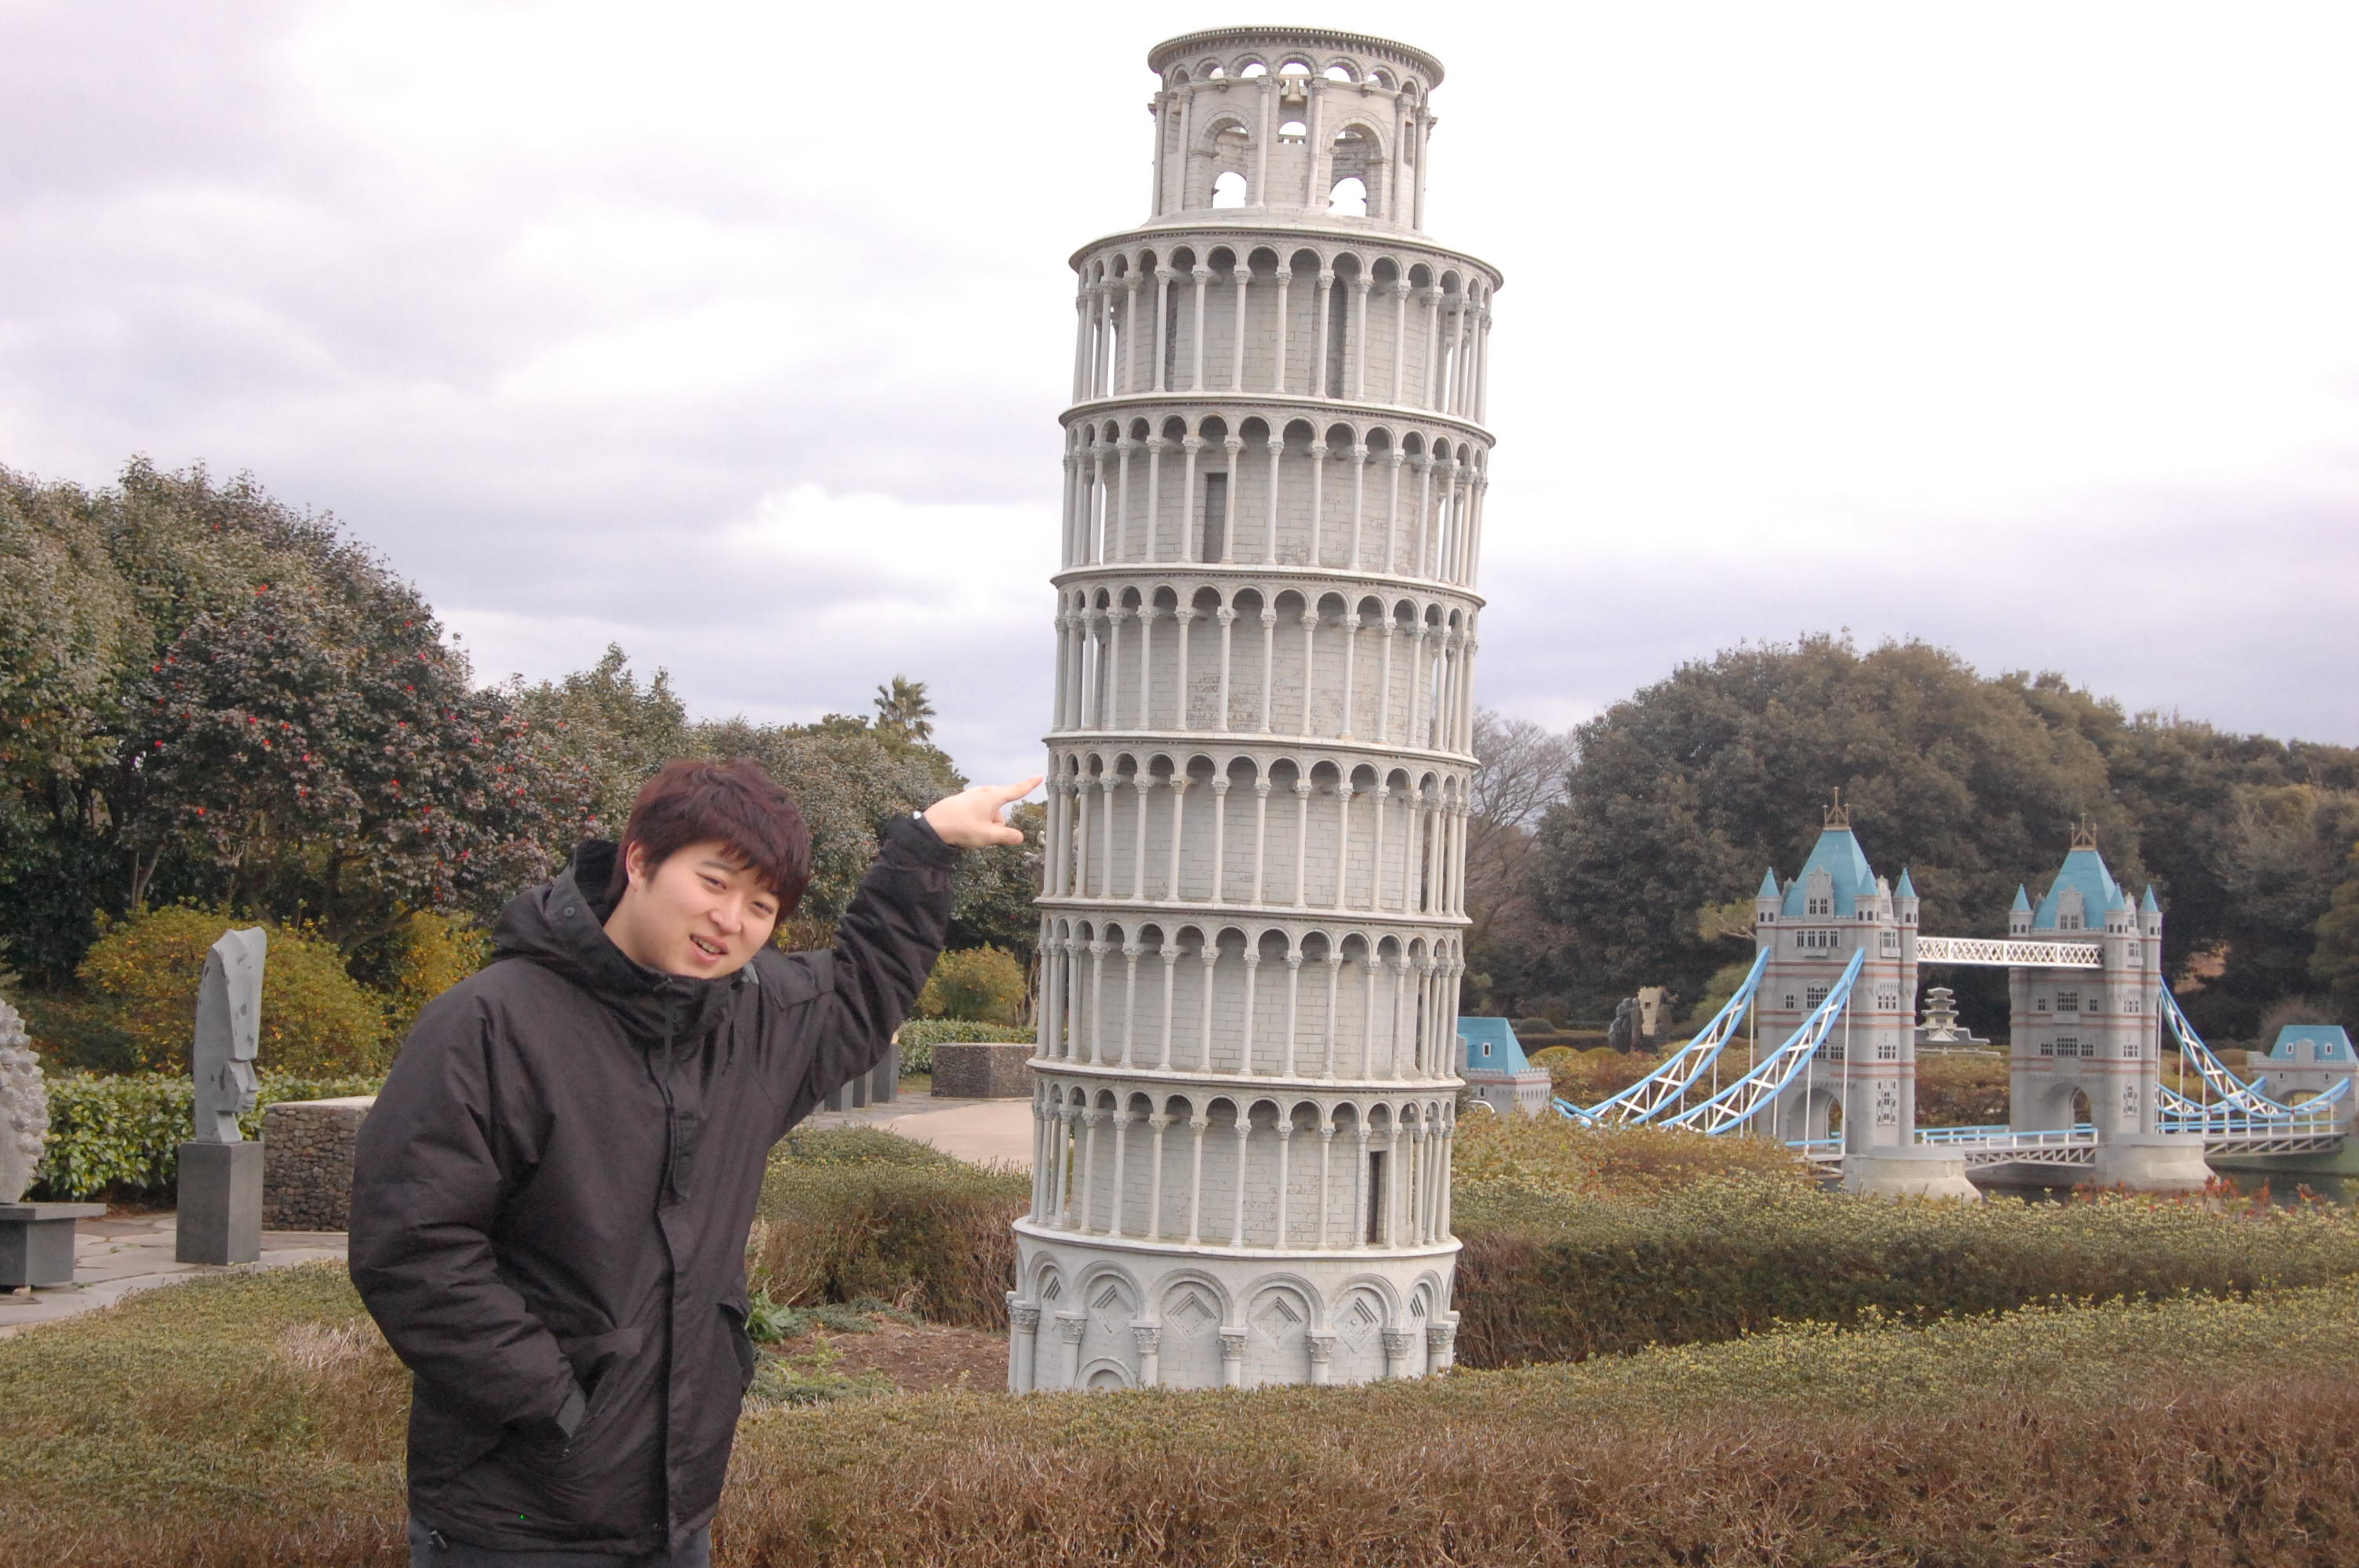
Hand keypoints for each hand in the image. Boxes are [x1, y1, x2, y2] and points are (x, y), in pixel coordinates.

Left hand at [922, 777, 1041, 847]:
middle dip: (995, 826)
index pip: (1017, 790)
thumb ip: (1007, 836)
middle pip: (1000, 812)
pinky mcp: (962, 801)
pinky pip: (976, 814)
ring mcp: (972, 796)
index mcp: (993, 797)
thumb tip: (1019, 837)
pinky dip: (974, 823)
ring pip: (988, 815)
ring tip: (968, 831)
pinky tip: (962, 828)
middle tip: (981, 835)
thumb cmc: (961, 828)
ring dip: (984, 825)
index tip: (1039, 777)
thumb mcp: (988, 836)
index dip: (1030, 785)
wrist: (933, 825)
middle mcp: (983, 792)